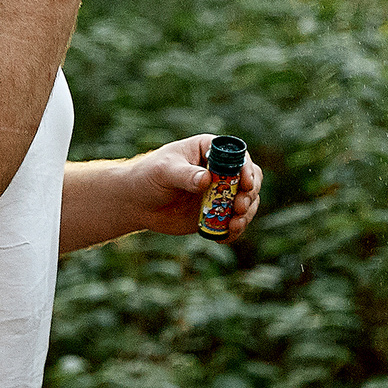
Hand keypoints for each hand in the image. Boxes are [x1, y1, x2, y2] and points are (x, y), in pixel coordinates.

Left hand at [128, 134, 263, 240]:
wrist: (137, 203)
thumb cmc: (148, 177)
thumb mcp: (164, 171)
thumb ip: (185, 175)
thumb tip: (207, 179)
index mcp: (209, 150)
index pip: (237, 156)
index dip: (246, 169)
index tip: (246, 184)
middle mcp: (220, 171)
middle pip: (250, 179)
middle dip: (250, 194)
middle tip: (239, 208)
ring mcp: (220, 193)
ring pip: (247, 202)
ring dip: (246, 215)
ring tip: (233, 226)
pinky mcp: (216, 213)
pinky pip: (234, 221)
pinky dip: (234, 230)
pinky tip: (224, 237)